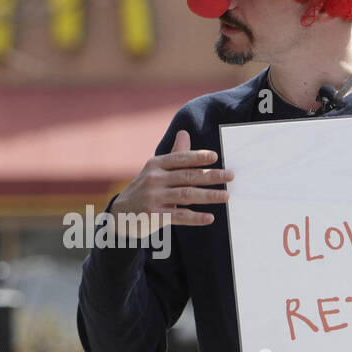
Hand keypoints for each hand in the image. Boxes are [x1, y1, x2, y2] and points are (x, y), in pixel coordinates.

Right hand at [110, 130, 232, 237]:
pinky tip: (209, 218)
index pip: (180, 158)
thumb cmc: (145, 189)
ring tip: (226, 196)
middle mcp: (154, 179)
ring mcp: (153, 198)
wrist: (120, 215)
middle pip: (187, 176)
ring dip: (208, 196)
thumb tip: (185, 133)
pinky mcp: (154, 216)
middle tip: (230, 176)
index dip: (197, 157)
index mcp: (156, 165)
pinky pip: (179, 216)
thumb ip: (174, 155)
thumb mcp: (155, 170)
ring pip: (186, 195)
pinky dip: (195, 218)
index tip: (215, 157)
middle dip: (211, 176)